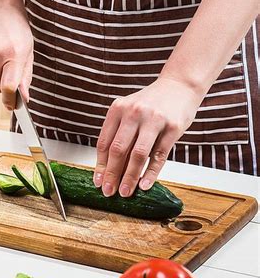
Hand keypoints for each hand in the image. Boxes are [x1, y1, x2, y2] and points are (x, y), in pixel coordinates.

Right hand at [0, 0, 33, 109]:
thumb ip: (25, 74)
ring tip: (1, 54)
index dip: (9, 100)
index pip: (8, 87)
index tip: (12, 105)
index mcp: (14, 53)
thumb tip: (23, 97)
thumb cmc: (16, 24)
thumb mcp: (28, 48)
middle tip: (8, 75)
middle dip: (1, 87)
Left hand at [94, 78, 203, 196]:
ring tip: (125, 192)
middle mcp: (133, 113)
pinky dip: (151, 173)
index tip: (98, 181)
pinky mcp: (173, 127)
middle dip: (112, 174)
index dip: (100, 165)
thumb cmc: (150, 104)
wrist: (179, 86)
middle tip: (108, 192)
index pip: (104, 142)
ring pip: (138, 155)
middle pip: (118, 150)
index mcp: (118, 109)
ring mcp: (154, 120)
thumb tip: (109, 168)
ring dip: (130, 177)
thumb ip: (119, 134)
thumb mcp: (129, 112)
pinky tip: (144, 185)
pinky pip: (159, 155)